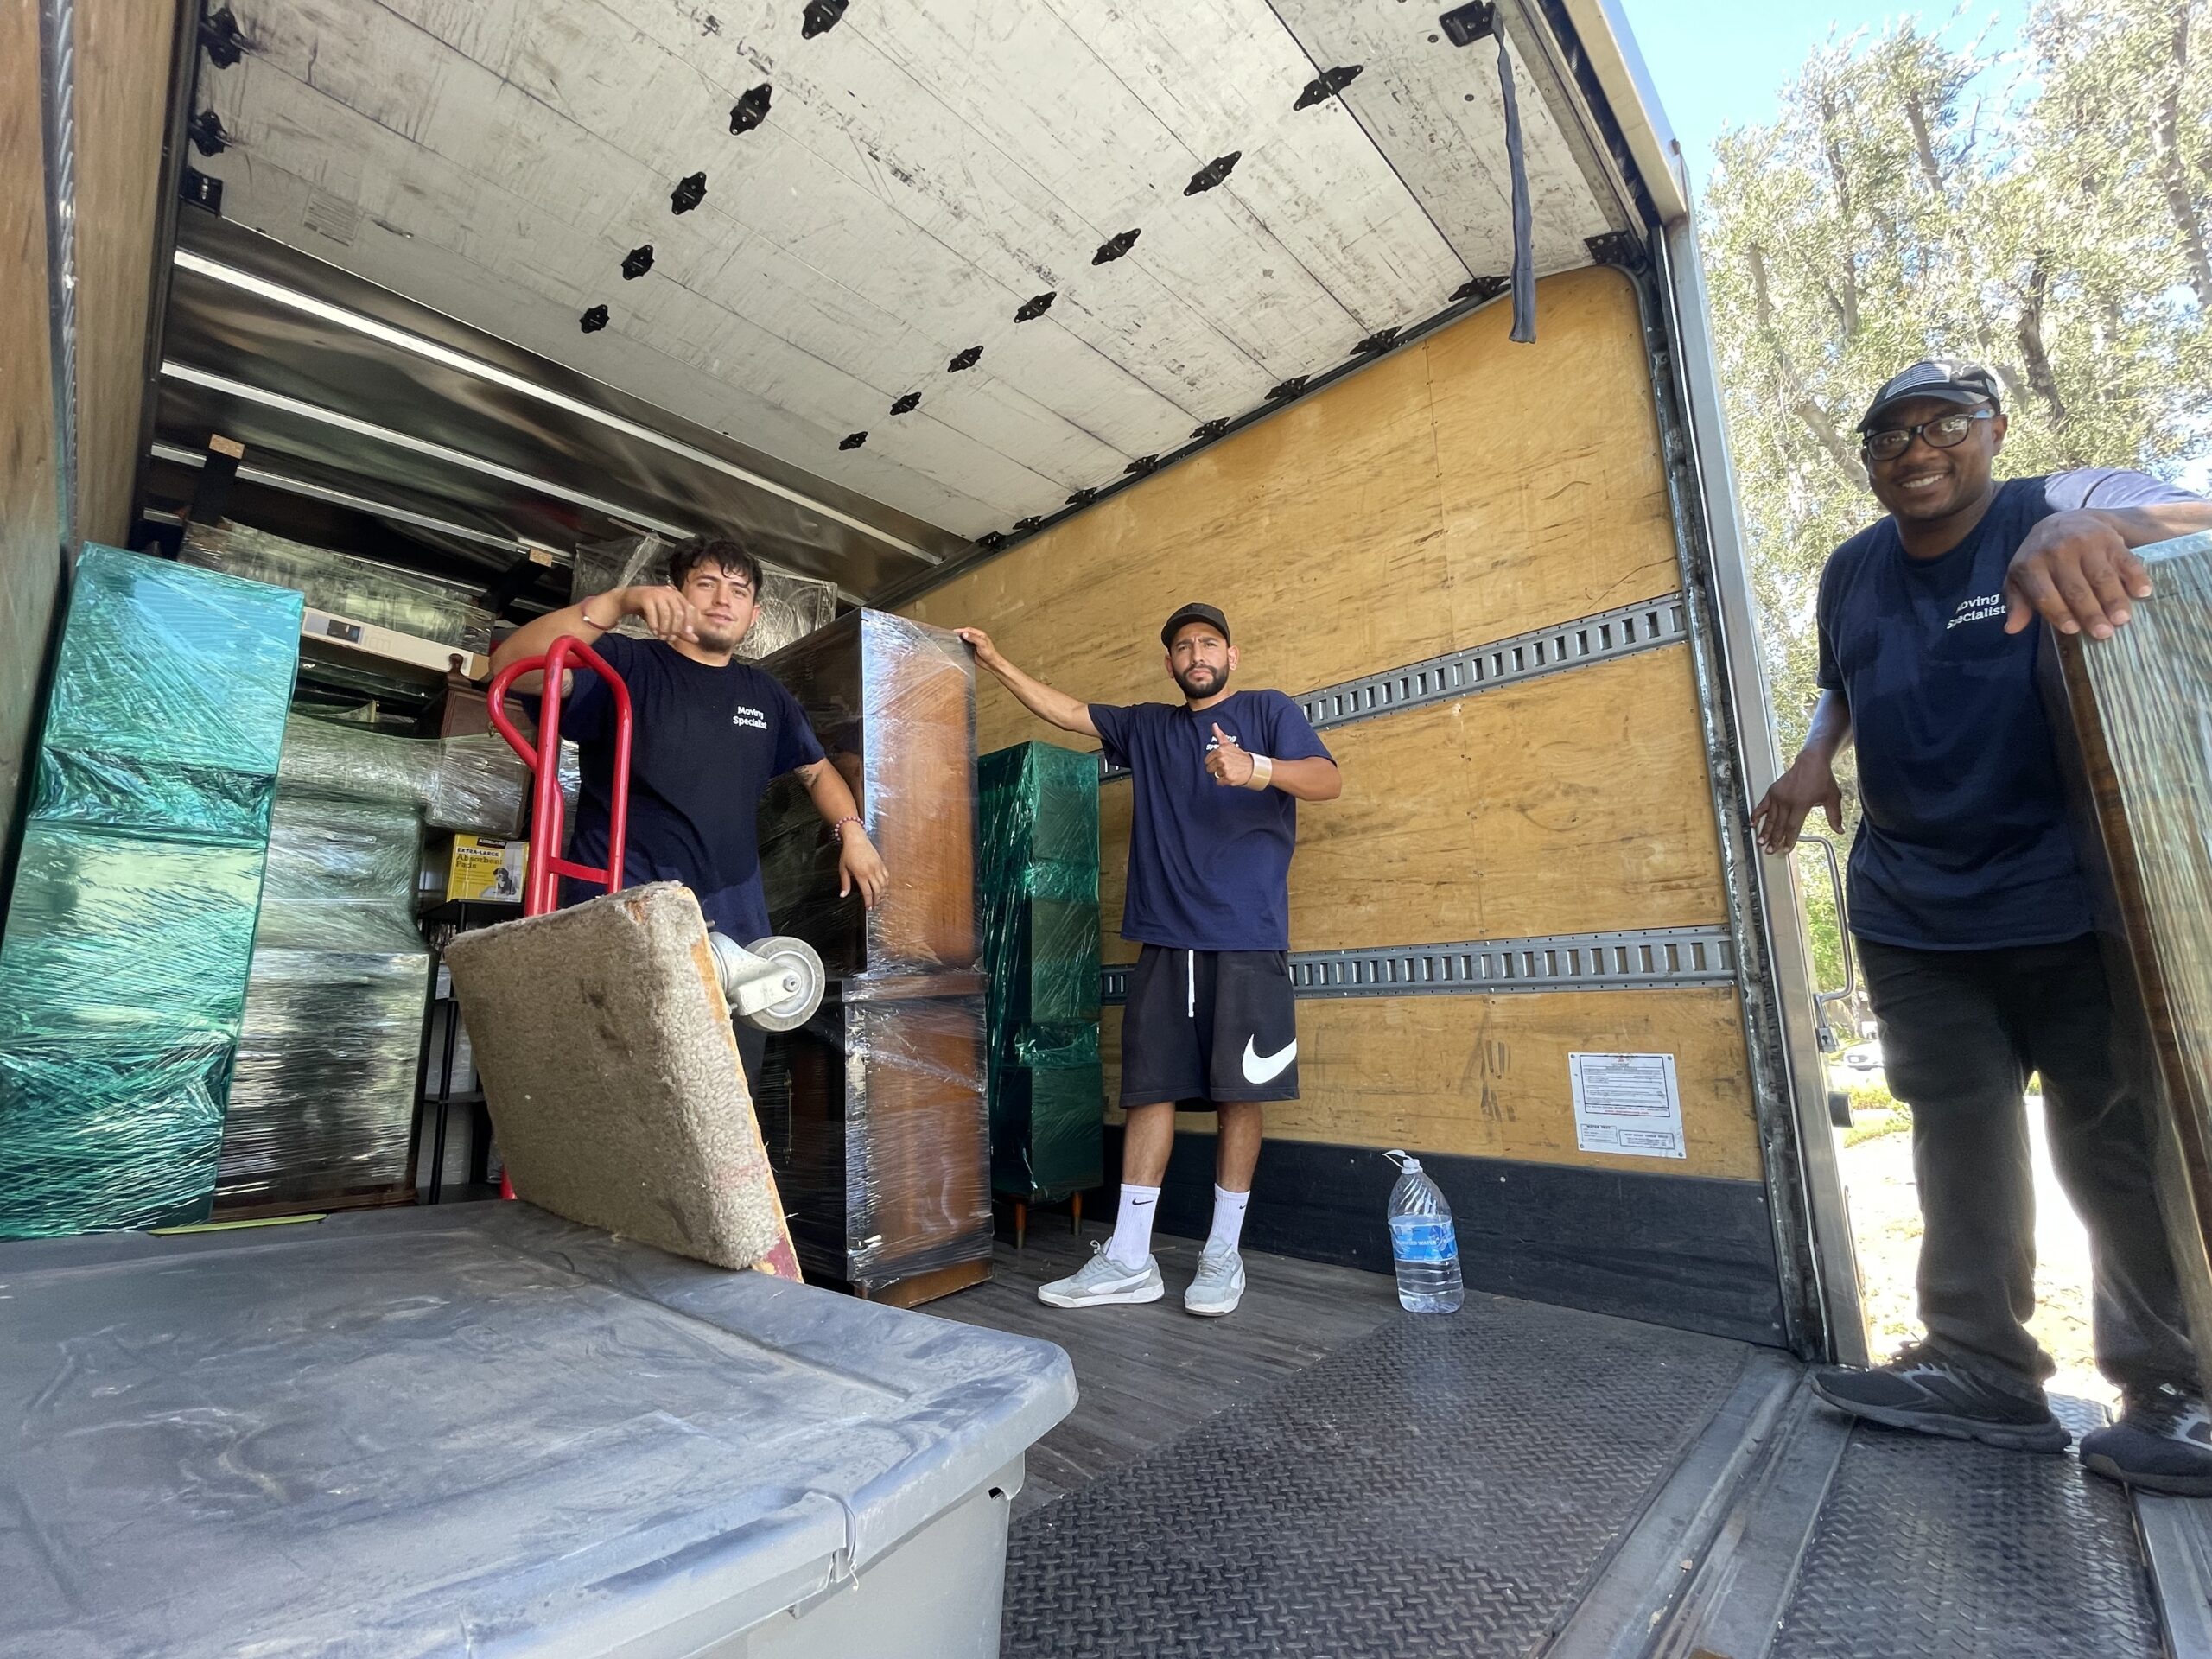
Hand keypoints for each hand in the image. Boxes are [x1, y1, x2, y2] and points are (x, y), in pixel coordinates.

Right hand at [621, 584, 700, 642]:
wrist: (629, 600)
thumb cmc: (651, 609)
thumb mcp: (668, 620)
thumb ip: (682, 630)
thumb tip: (696, 639)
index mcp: (678, 596)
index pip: (690, 609)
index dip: (690, 622)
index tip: (688, 634)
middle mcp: (669, 593)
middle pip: (679, 612)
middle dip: (676, 628)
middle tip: (670, 638)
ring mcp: (657, 594)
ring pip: (666, 613)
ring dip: (664, 628)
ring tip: (661, 637)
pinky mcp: (645, 597)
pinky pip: (652, 613)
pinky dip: (654, 624)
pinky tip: (653, 631)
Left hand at [838, 829, 888, 908]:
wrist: (856, 839)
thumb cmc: (848, 853)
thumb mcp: (843, 868)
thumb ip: (845, 883)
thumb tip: (843, 895)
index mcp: (861, 874)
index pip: (867, 892)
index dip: (869, 902)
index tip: (868, 907)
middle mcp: (871, 871)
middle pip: (877, 890)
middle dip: (877, 900)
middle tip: (874, 905)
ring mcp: (877, 867)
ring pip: (884, 884)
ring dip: (882, 893)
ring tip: (879, 899)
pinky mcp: (881, 863)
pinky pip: (886, 876)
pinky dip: (886, 884)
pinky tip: (883, 888)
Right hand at [953, 627, 1003, 670]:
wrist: (991, 663)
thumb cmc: (990, 654)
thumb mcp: (982, 644)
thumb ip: (973, 638)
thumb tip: (965, 634)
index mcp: (980, 635)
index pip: (969, 630)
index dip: (961, 630)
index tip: (955, 631)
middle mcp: (977, 639)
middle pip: (966, 634)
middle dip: (959, 634)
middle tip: (952, 635)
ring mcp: (974, 644)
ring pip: (965, 640)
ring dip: (960, 640)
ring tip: (953, 640)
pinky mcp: (972, 650)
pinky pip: (965, 646)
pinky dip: (961, 646)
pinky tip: (958, 647)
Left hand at [1204, 722, 1254, 786]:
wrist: (1253, 767)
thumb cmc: (1240, 756)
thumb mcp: (1229, 744)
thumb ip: (1219, 735)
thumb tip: (1214, 725)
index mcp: (1220, 750)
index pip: (1207, 760)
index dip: (1214, 761)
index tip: (1222, 760)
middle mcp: (1221, 759)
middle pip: (1209, 769)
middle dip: (1217, 768)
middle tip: (1227, 766)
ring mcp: (1225, 769)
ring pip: (1215, 775)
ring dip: (1222, 774)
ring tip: (1230, 770)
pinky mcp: (1228, 778)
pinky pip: (1219, 782)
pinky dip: (1224, 781)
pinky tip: (1231, 776)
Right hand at [1749, 754, 1841, 853]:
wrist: (1811, 762)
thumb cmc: (1822, 778)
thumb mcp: (1832, 798)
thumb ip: (1834, 816)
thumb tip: (1839, 830)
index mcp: (1801, 804)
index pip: (1792, 827)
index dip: (1789, 840)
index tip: (1786, 849)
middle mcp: (1787, 801)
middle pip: (1779, 825)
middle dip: (1774, 840)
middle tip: (1770, 850)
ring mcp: (1778, 796)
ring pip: (1770, 818)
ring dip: (1765, 831)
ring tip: (1760, 841)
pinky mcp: (1773, 791)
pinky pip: (1762, 805)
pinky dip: (1756, 814)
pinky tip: (1752, 823)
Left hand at [2002, 511, 2152, 639]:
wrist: (2065, 520)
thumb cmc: (2040, 559)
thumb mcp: (2021, 577)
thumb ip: (2018, 603)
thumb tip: (2011, 629)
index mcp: (2032, 565)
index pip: (2045, 594)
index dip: (2058, 613)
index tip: (2072, 630)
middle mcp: (2058, 552)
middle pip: (2076, 589)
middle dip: (2090, 613)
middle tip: (2104, 633)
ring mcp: (2085, 543)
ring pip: (2101, 576)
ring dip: (2114, 599)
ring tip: (2123, 619)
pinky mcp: (2110, 538)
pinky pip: (2125, 559)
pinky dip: (2136, 576)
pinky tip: (2143, 592)